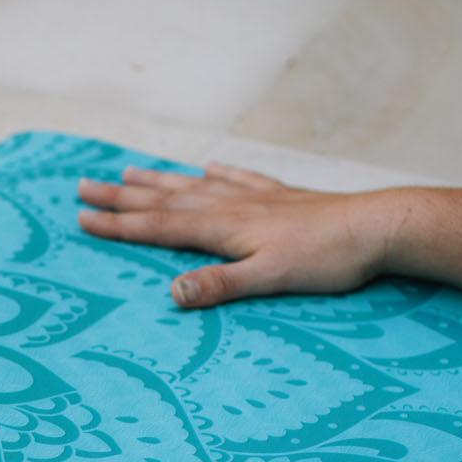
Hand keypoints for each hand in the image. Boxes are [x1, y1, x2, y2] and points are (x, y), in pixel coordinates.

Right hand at [77, 163, 396, 308]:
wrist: (379, 226)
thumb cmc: (327, 259)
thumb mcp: (269, 280)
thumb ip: (219, 285)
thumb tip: (171, 294)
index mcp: (222, 227)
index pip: (158, 225)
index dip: (118, 224)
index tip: (81, 217)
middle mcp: (231, 205)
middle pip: (166, 198)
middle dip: (123, 195)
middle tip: (84, 185)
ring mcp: (256, 197)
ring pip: (195, 184)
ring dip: (159, 180)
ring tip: (130, 171)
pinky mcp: (282, 197)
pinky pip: (240, 178)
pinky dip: (219, 172)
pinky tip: (209, 166)